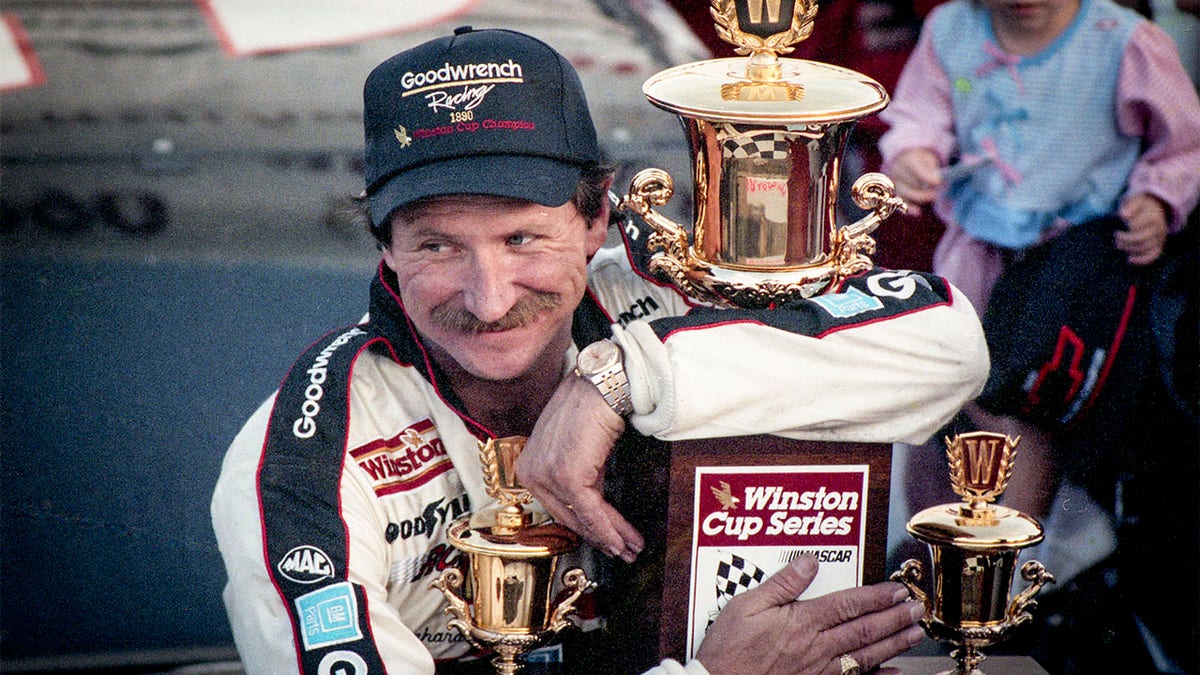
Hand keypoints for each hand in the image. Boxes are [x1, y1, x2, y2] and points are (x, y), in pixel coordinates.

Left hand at [516, 374, 643, 561]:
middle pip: (570, 517)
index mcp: (529, 465)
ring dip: (611, 536)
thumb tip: (594, 506)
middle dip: (600, 536)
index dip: (585, 527)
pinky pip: (591, 511)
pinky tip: (624, 539)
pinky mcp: (566, 477)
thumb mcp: (577, 448)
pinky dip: (610, 528)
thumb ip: (579, 476)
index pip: (559, 507)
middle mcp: (532, 472)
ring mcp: (547, 475)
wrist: (602, 386)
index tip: (605, 539)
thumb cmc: (590, 407)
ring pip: (583, 517)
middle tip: (621, 550)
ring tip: (631, 548)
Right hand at [694, 555, 924, 674]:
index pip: (848, 605)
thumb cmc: (728, 647)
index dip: (876, 597)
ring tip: (914, 633)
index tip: (896, 590)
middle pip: (864, 630)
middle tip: (917, 609)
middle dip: (894, 618)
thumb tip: (810, 562)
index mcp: (801, 622)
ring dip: (893, 643)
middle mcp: (816, 647)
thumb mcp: (746, 604)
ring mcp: (818, 670)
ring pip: (865, 655)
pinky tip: (893, 672)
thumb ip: (782, 583)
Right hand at [888, 148, 942, 210]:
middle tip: (937, 192)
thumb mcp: (928, 160)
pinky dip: (909, 208)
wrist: (906, 163)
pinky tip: (918, 212)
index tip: (938, 182)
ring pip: (905, 193)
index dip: (926, 176)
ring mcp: (894, 183)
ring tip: (934, 196)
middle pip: (910, 181)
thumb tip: (937, 182)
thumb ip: (932, 170)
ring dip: (920, 196)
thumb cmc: (922, 162)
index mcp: (907, 159)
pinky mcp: (894, 194)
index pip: (915, 168)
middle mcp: (898, 171)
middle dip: (924, 187)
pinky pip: (900, 202)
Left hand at [1115, 193, 1168, 264]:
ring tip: (1119, 245)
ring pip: (1146, 248)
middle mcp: (1159, 229)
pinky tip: (1129, 259)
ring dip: (1129, 248)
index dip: (1126, 227)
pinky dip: (1142, 260)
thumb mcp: (1136, 201)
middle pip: (1141, 238)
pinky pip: (1153, 255)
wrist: (1155, 209)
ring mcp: (1160, 238)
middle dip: (1125, 240)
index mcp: (1153, 217)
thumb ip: (1130, 206)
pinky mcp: (1159, 246)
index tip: (1118, 226)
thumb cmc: (1141, 206)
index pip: (1137, 226)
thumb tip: (1123, 215)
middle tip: (1116, 236)